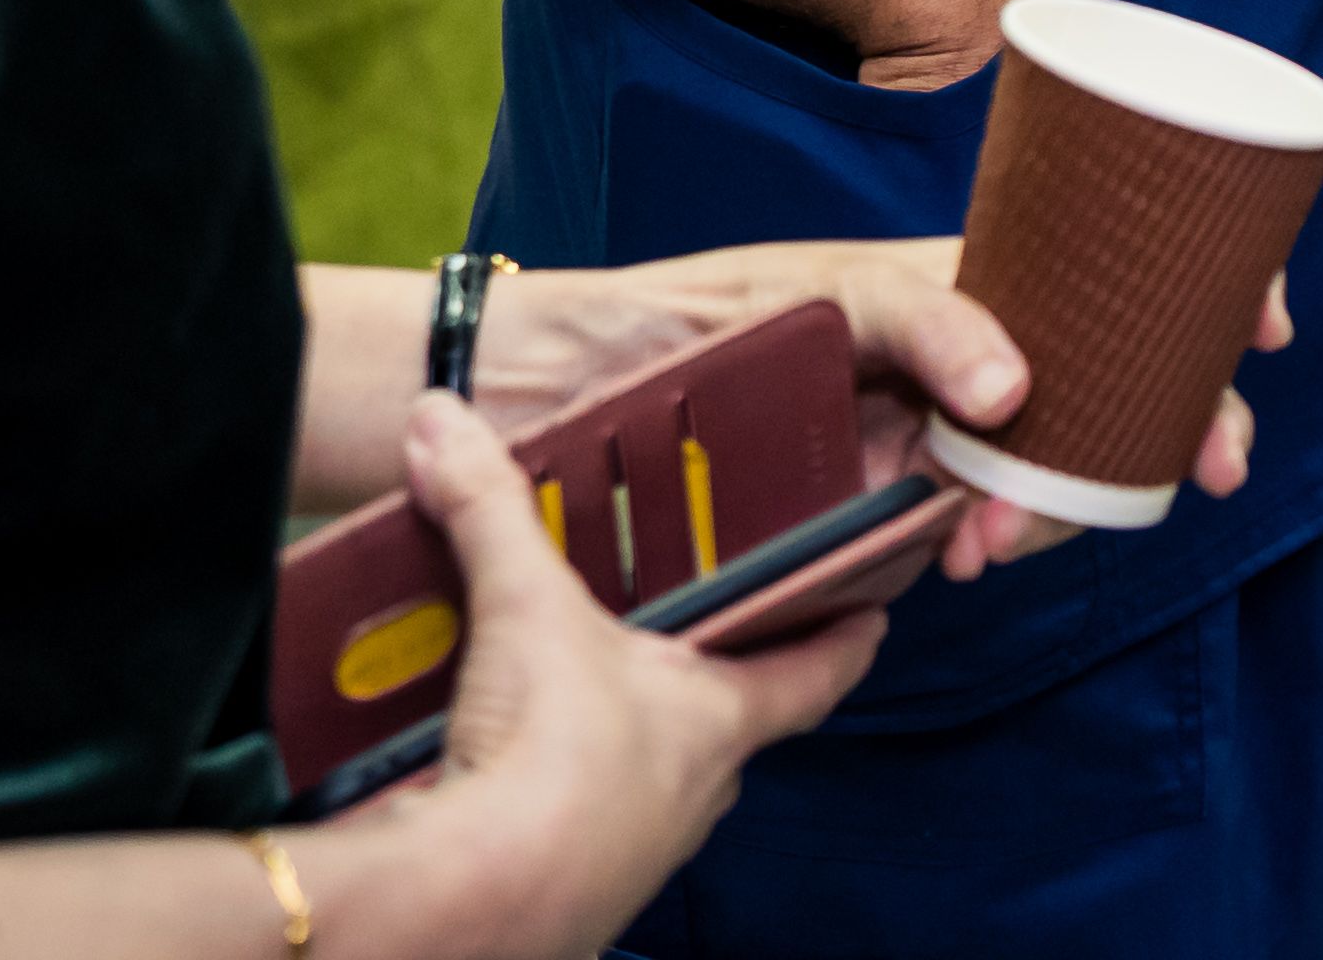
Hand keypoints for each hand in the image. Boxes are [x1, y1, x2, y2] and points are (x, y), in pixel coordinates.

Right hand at [340, 391, 872, 949]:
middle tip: (695, 634)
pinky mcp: (573, 891)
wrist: (479, 899)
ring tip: (579, 688)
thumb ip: (490, 506)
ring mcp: (638, 850)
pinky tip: (511, 762)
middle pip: (730, 728)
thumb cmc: (552, 758)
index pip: (815, 672)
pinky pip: (580, 827)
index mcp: (720, 719)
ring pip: (653, 781)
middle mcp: (694, 791)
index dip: (848, 637)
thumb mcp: (527, 604)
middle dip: (715, 684)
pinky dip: (555, 792)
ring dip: (627, 741)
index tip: (878, 609)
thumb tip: (444, 423)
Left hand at [596, 236, 1279, 587]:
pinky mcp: (868, 511)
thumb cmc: (663, 322)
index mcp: (939, 280)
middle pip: (1092, 382)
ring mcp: (910, 433)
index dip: (1189, 294)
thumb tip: (1021, 387)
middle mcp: (940, 353)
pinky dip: (988, 541)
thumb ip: (914, 316)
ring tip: (998, 538)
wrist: (540, 408)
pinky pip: (962, 526)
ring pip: (1038, 464)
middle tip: (1197, 476)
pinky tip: (959, 558)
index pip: (1091, 272)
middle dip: (1160, 427)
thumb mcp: (803, 289)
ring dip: (1058, 503)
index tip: (1266, 326)